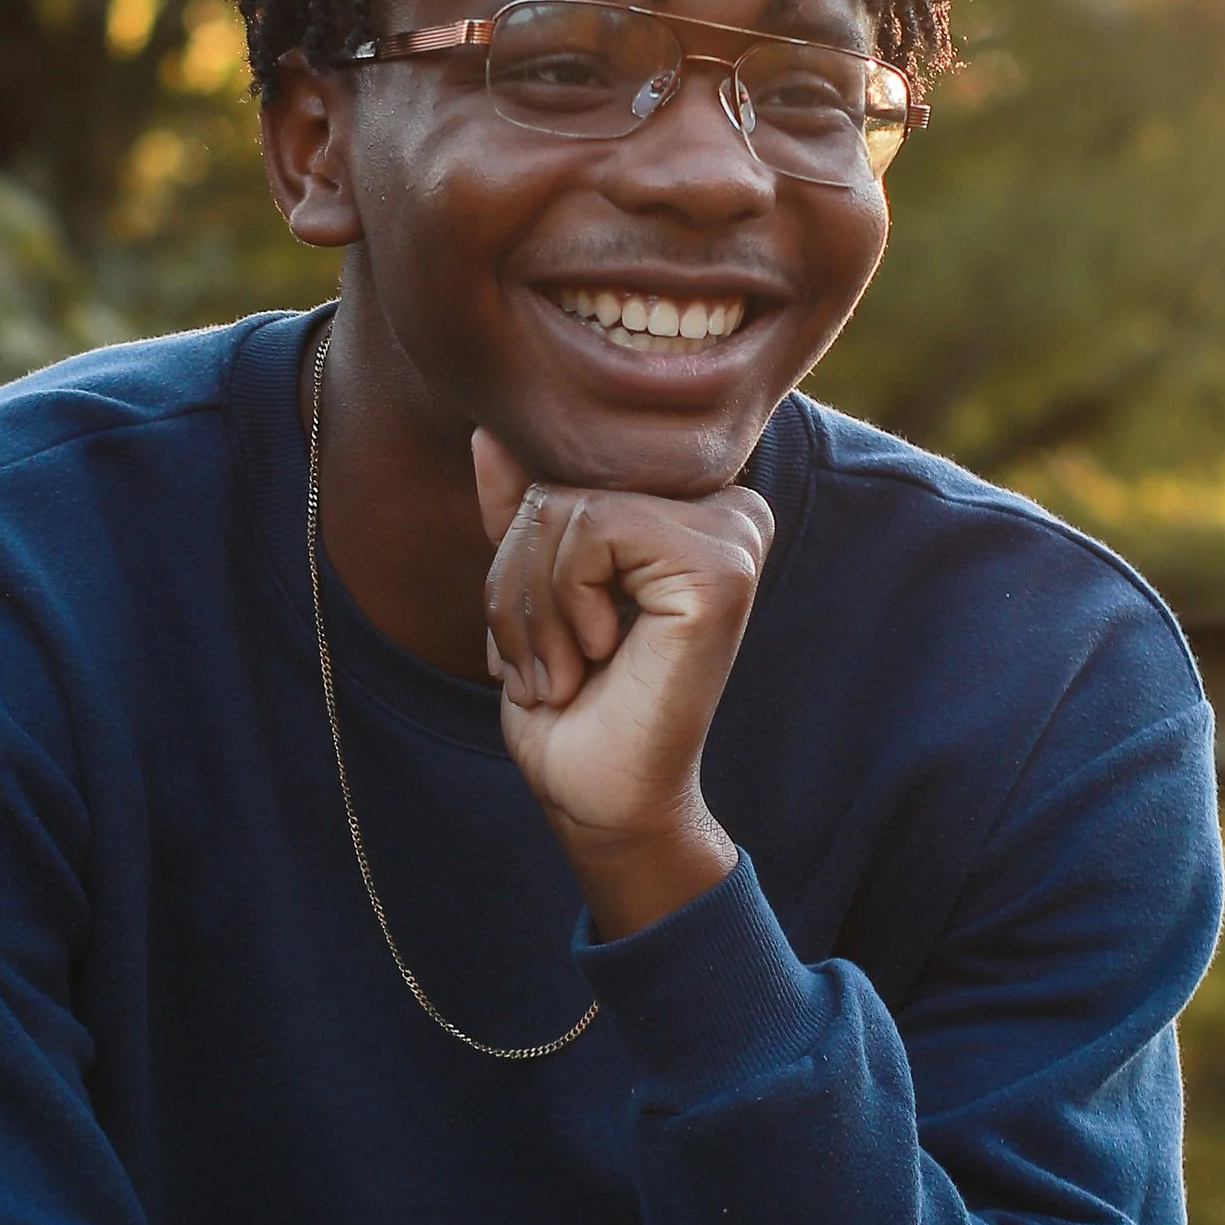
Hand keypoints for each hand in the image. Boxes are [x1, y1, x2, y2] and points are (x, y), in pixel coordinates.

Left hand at [472, 430, 772, 937]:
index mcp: (693, 506)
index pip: (566, 464)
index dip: (521, 547)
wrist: (599, 800)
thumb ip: (524, 506)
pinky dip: (560, 602)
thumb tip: (492, 425)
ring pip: (566, 503)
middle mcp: (729, 505)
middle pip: (561, 478)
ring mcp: (733, 530)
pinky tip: (592, 657)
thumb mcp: (531, 589)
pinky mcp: (720, 565)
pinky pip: (590, 526)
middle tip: (540, 662)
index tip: (536, 633)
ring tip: (559, 670)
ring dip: (530, 602)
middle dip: (517, 575)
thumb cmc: (570, 704)